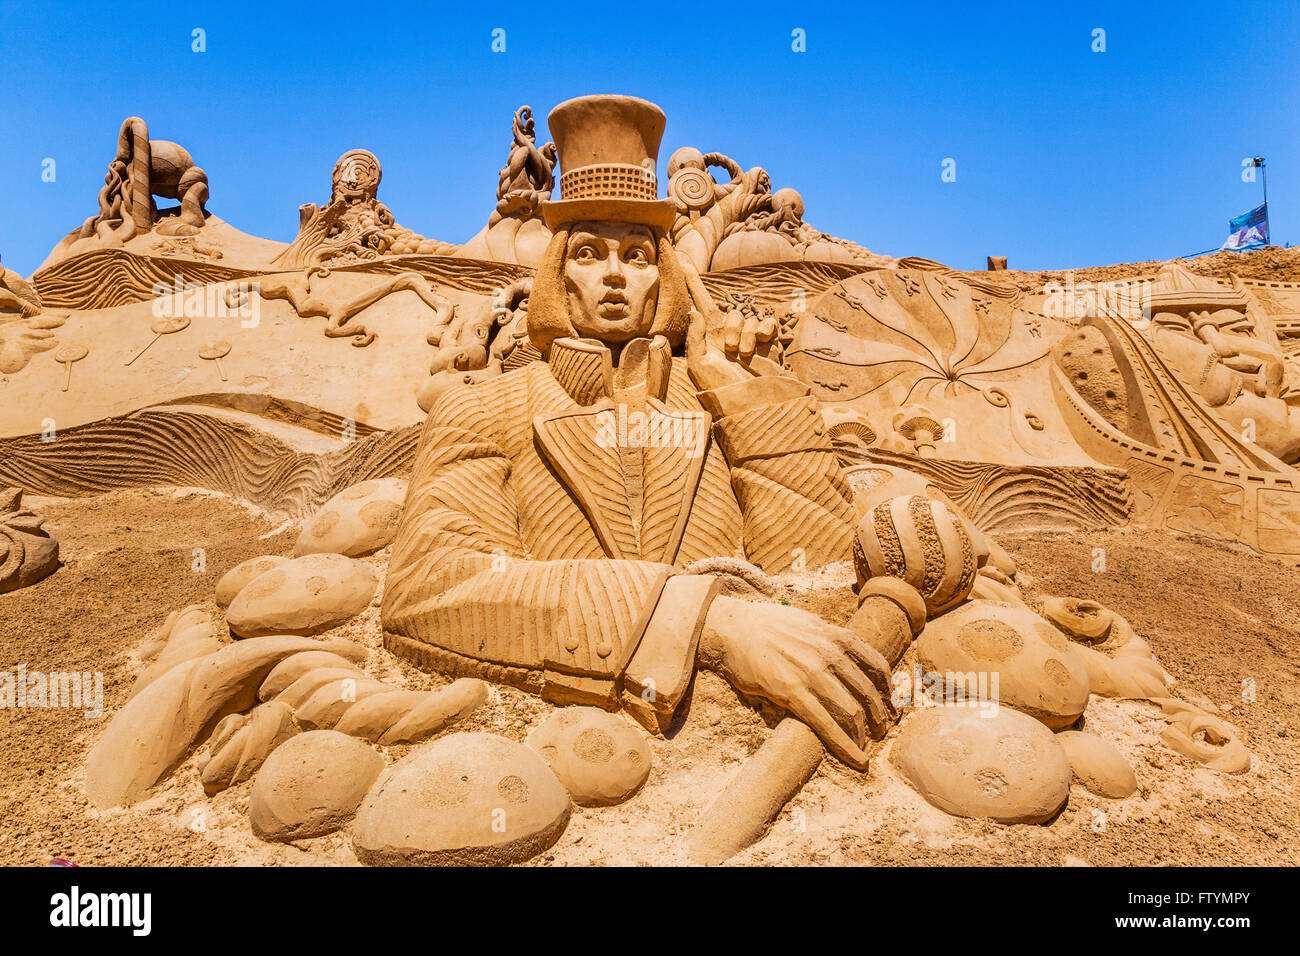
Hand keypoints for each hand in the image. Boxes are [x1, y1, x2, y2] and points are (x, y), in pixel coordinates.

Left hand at [681, 264, 780, 392]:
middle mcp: (729, 334)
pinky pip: (766, 322)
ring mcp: (750, 337)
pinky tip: (762, 340)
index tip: (682, 263)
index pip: (700, 304)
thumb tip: (694, 312)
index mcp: (709, 338)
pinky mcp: (768, 342)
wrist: (753, 404)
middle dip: (731, 327)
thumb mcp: (700, 366)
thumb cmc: (722, 389)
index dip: (693, 284)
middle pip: (730, 312)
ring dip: (746, 335)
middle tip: (730, 349)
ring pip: (748, 318)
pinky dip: (764, 328)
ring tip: (743, 355)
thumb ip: (695, 338)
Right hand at [697, 595, 894, 768]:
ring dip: (866, 733)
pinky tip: (857, 760)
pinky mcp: (792, 693)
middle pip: (868, 691)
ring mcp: (812, 674)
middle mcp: (829, 653)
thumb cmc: (765, 625)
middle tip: (882, 729)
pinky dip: (846, 746)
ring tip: (868, 746)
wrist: (732, 628)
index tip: (890, 700)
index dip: (888, 687)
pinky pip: (826, 725)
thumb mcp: (806, 621)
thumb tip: (840, 651)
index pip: (876, 663)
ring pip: (852, 711)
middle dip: (880, 715)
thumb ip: (827, 637)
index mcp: (835, 635)